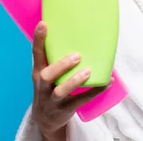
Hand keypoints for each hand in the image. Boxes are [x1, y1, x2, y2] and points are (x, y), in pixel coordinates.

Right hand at [31, 21, 111, 139]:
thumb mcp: (46, 73)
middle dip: (61, 65)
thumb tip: (79, 34)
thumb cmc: (50, 87)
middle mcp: (43, 86)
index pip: (36, 55)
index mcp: (38, 72)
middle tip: (77, 56)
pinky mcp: (65, 109)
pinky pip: (80, 100)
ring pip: (61, 91)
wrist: (45, 119)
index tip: (44, 24)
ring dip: (74, 81)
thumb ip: (55, 57)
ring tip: (88, 71)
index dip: (39, 39)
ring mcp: (52, 100)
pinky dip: (94, 92)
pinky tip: (106, 83)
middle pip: (46, 76)